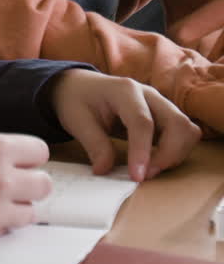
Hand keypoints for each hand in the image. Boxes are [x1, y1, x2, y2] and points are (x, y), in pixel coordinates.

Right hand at [0, 128, 51, 244]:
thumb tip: (4, 157)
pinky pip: (7, 229)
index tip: (18, 162)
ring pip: (30, 211)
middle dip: (28, 184)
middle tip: (9, 185)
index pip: (39, 152)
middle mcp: (1, 178)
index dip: (27, 157)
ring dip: (15, 207)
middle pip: (44, 184)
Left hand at [46, 69, 201, 181]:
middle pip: (178, 123)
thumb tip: (104, 171)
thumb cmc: (77, 100)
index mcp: (124, 90)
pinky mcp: (164, 116)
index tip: (137, 177)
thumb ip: (94, 144)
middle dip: (169, 154)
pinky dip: (175, 152)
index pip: (142, 122)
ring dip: (175, 154)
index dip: (142, 151)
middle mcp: (149, 94)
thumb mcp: (77, 120)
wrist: (79, 86)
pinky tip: (154, 162)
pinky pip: (182, 135)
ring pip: (187, 129)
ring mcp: (160, 104)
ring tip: (149, 170)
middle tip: (145, 175)